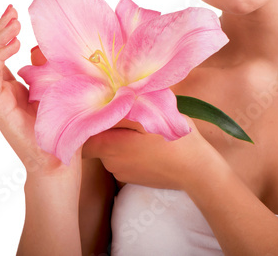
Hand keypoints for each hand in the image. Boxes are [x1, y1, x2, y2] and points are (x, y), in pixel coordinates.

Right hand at [0, 5, 79, 177]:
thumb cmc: (60, 128)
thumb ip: (47, 68)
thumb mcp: (56, 87)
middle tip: (11, 10)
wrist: (58, 162)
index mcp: (10, 88)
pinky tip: (12, 43)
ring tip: (12, 23)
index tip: (15, 12)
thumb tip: (48, 43)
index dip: (3, 32)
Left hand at [83, 116, 213, 190]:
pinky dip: (129, 151)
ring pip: (110, 150)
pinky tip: (147, 146)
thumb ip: (123, 107)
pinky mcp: (132, 178)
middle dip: (106, 128)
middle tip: (125, 115)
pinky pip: (122, 160)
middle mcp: (109, 162)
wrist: (196, 171)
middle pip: (96, 141)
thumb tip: (103, 98)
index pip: (81, 136)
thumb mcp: (150, 115)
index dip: (86, 123)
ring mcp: (120, 173)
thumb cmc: (174, 141)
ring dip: (119, 139)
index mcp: (108, 146)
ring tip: (140, 130)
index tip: (97, 111)